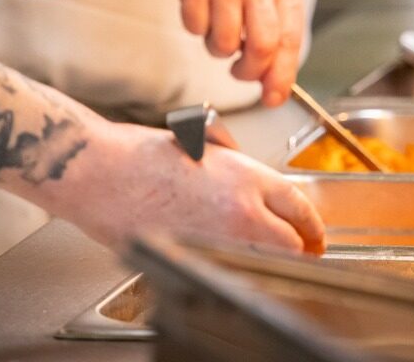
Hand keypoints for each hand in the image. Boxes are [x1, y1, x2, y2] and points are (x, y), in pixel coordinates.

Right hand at [52, 121, 325, 254]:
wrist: (99, 171)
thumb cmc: (140, 154)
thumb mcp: (203, 145)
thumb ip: (236, 167)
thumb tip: (251, 184)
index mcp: (245, 175)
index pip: (299, 206)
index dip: (313, 225)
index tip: (314, 233)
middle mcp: (238, 209)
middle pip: (291, 243)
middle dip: (299, 248)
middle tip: (301, 250)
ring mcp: (215, 238)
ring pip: (261, 260)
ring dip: (267, 258)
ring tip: (264, 255)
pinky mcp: (190, 257)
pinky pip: (225, 267)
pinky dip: (232, 265)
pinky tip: (226, 257)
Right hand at [173, 0, 303, 105]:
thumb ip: (276, 30)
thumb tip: (274, 85)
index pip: (291, 39)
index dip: (282, 75)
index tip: (273, 98)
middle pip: (261, 47)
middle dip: (249, 71)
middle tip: (240, 72)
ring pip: (224, 43)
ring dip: (219, 48)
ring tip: (219, 26)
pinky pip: (194, 27)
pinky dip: (196, 28)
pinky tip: (201, 7)